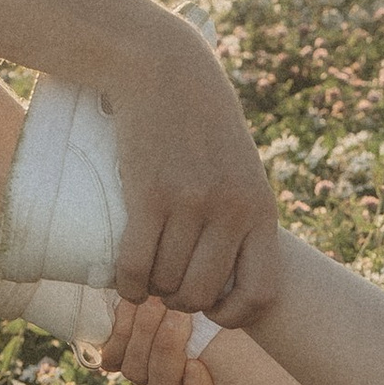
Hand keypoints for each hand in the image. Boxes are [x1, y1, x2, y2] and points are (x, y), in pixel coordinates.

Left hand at [99, 293, 223, 384]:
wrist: (173, 280)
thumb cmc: (216, 301)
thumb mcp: (232, 318)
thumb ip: (235, 336)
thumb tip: (226, 340)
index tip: (197, 364)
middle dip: (168, 350)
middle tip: (179, 314)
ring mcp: (144, 374)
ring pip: (136, 373)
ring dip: (146, 335)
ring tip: (157, 301)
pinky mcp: (117, 355)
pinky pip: (111, 358)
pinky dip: (122, 330)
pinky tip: (134, 303)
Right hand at [106, 13, 280, 324]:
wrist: (165, 68)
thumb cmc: (200, 120)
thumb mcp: (239, 165)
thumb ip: (241, 209)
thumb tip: (228, 265)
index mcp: (260, 209)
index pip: (260, 291)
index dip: (234, 316)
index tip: (211, 311)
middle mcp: (231, 211)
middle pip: (203, 294)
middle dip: (180, 302)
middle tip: (164, 287)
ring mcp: (191, 204)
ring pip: (166, 282)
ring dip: (150, 291)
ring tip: (143, 280)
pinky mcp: (150, 194)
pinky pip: (136, 264)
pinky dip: (126, 284)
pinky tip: (123, 284)